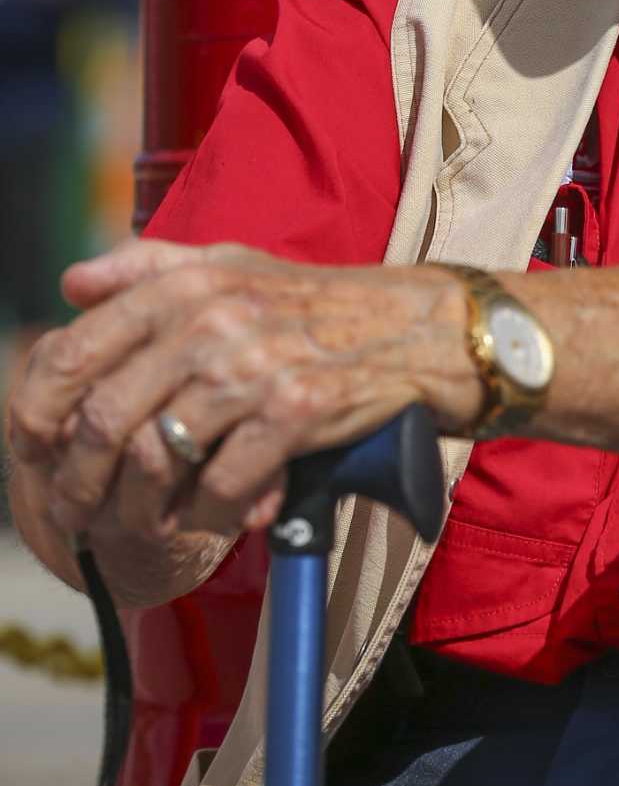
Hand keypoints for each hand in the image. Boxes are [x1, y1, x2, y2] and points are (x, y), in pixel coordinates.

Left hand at [5, 241, 481, 542]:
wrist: (414, 328)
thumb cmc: (317, 302)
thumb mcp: (233, 264)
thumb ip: (149, 268)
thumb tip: (72, 283)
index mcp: (186, 285)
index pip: (74, 353)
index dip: (36, 413)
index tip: (36, 452)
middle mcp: (211, 320)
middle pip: (105, 418)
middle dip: (81, 480)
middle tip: (79, 512)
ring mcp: (253, 366)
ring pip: (158, 457)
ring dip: (142, 506)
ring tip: (144, 521)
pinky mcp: (294, 412)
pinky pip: (220, 485)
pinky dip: (207, 515)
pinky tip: (211, 519)